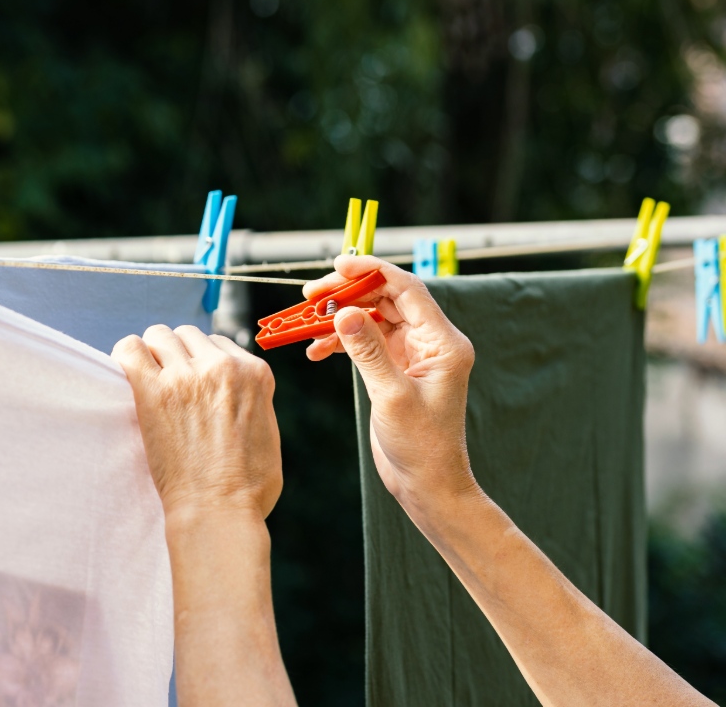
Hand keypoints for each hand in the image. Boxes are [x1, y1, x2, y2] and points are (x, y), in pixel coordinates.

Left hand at [111, 325, 281, 521]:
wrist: (218, 510)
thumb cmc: (246, 488)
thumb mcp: (268, 433)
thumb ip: (254, 403)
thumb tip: (239, 395)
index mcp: (254, 373)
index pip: (219, 344)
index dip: (203, 363)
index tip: (194, 385)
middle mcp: (221, 366)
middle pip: (188, 335)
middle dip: (178, 354)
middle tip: (169, 384)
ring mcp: (186, 376)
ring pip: (159, 335)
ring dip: (153, 354)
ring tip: (149, 381)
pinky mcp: (153, 391)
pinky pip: (130, 349)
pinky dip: (126, 356)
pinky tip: (128, 374)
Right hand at [303, 255, 476, 507]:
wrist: (427, 483)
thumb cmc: (421, 446)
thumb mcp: (392, 396)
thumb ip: (368, 351)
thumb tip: (343, 313)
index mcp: (443, 342)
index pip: (406, 289)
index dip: (371, 271)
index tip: (336, 265)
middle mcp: (431, 342)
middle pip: (386, 299)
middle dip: (347, 294)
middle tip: (310, 295)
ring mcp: (413, 354)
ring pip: (372, 318)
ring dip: (339, 318)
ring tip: (307, 323)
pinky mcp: (396, 368)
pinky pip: (365, 341)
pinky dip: (340, 341)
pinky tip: (316, 350)